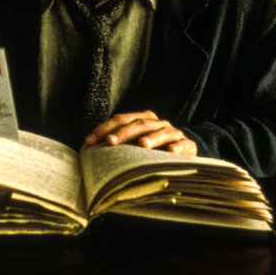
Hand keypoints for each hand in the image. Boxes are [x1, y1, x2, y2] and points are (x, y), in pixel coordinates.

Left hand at [82, 110, 197, 154]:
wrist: (183, 154)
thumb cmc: (151, 152)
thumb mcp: (134, 147)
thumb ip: (117, 146)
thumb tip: (87, 151)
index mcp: (143, 120)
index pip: (121, 119)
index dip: (104, 128)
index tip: (89, 141)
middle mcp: (158, 123)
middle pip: (139, 124)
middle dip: (123, 133)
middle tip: (110, 142)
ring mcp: (173, 133)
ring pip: (162, 132)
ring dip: (151, 138)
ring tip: (142, 145)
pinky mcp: (188, 145)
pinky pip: (183, 145)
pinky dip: (178, 147)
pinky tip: (171, 151)